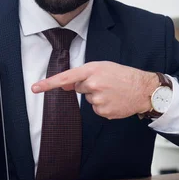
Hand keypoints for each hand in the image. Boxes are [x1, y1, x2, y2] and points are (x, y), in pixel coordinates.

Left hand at [31, 61, 157, 119]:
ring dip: (97, 96)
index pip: (66, 77)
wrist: (143, 89)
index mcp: (92, 70)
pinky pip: (96, 109)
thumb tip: (64, 85)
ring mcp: (98, 99)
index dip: (48, 84)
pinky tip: (114, 100)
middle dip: (89, 86)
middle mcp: (93, 84)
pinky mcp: (104, 111)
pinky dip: (103, 105)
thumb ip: (82, 75)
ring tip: (113, 91)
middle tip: (106, 83)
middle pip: (79, 88)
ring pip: (88, 100)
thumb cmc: (123, 75)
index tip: (35, 88)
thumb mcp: (102, 68)